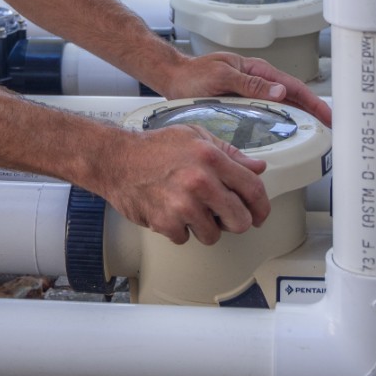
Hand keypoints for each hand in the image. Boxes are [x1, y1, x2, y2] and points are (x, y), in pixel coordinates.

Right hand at [100, 125, 270, 245]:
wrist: (114, 159)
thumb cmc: (153, 147)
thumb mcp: (194, 136)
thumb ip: (228, 152)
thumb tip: (258, 167)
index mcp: (211, 157)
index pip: (253, 189)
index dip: (261, 207)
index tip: (259, 214)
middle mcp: (201, 181)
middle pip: (241, 221)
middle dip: (233, 221)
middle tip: (221, 214)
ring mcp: (184, 204)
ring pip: (214, 235)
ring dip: (203, 227)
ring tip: (187, 208)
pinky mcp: (166, 222)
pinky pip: (186, 239)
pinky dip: (178, 229)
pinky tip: (168, 210)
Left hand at [161, 52, 331, 128]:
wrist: (173, 78)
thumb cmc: (192, 74)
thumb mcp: (221, 76)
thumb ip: (250, 84)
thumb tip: (280, 91)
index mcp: (255, 69)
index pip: (292, 86)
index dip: (313, 102)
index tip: (329, 115)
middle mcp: (257, 79)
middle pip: (293, 96)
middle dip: (314, 111)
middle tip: (332, 129)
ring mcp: (251, 90)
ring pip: (284, 105)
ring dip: (301, 117)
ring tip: (318, 133)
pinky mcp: (244, 101)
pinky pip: (270, 111)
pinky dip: (284, 120)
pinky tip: (289, 132)